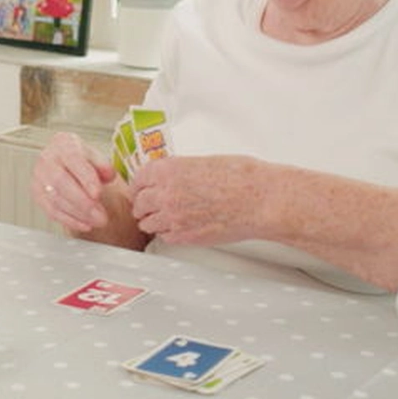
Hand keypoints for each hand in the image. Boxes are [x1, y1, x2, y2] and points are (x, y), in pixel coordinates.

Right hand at [33, 131, 117, 233]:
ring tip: (98, 221)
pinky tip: (85, 224)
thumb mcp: (98, 158)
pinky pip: (51, 211)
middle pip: (61, 182)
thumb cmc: (84, 162)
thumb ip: (104, 165)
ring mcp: (39, 177)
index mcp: (63, 144)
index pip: (73, 159)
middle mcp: (47, 158)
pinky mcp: (37, 194)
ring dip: (79, 214)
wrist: (69, 167)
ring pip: (55, 199)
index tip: (98, 193)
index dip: (86, 178)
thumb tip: (108, 173)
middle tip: (101, 215)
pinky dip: (70, 220)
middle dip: (83, 202)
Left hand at [127, 154, 268, 244]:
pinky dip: (168, 233)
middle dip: (143, 204)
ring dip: (152, 220)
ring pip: (147, 223)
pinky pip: (165, 237)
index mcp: (168, 170)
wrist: (259, 199)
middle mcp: (165, 193)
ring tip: (161, 219)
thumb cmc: (241, 177)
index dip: (139, 185)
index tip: (141, 189)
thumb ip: (180, 170)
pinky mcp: (185, 236)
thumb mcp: (202, 161)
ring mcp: (173, 217)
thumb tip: (173, 176)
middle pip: (139, 203)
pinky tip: (177, 229)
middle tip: (148, 206)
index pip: (138, 179)